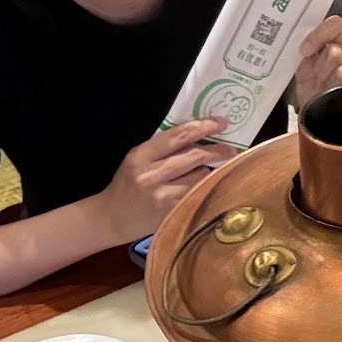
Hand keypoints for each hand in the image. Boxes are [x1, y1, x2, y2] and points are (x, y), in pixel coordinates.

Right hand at [93, 119, 231, 245]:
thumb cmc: (128, 185)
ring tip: (213, 171)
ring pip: (200, 176)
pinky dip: (206, 187)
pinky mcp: (171, 212)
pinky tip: (210, 185)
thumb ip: (163, 148)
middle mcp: (151, 174)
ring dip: (211, 171)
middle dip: (217, 150)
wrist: (112, 218)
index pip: (178, 135)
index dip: (203, 126)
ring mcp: (162, 195)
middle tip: (230, 149)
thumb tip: (200, 136)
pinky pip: (198, 194)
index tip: (220, 122)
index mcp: (141, 155)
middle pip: (194, 155)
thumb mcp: (138, 159)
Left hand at [293, 15, 341, 107]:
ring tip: (326, 94)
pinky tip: (334, 100)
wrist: (325, 125)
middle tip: (318, 83)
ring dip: (328, 84)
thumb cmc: (316, 99)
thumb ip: (305, 56)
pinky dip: (336, 92)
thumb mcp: (306, 74)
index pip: (335, 25)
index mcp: (338, 47)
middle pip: (335, 51)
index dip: (319, 33)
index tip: (305, 50)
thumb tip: (297, 43)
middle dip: (320, 69)